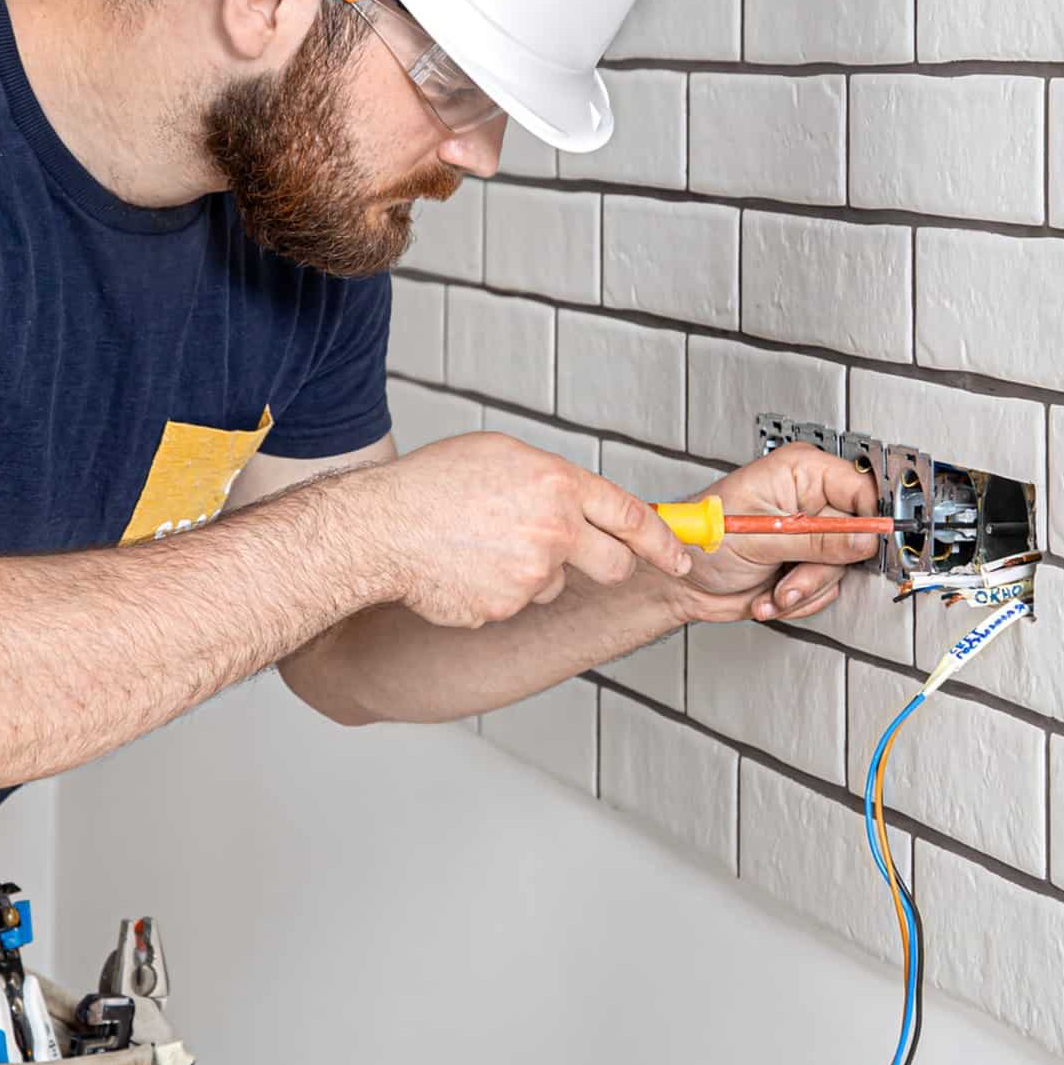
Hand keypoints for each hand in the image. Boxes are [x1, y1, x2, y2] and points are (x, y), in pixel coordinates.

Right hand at [360, 433, 694, 627]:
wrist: (381, 529)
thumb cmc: (431, 486)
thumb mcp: (503, 455)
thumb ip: (552, 480)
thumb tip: (584, 501)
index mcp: (558, 484)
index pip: (633, 516)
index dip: (665, 541)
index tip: (682, 556)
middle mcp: (554, 530)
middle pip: (614, 564)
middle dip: (609, 564)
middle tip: (581, 557)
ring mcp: (532, 575)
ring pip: (557, 584)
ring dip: (535, 573)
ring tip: (485, 548)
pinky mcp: (507, 609)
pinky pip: (519, 604)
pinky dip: (499, 592)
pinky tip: (467, 569)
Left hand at [675, 444, 881, 623]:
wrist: (682, 583)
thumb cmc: (702, 542)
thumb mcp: (759, 540)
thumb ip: (816, 540)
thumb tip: (863, 539)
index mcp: (800, 472)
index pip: (861, 487)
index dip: (868, 520)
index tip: (862, 546)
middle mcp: (809, 501)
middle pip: (856, 535)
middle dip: (820, 567)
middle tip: (790, 577)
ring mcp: (810, 535)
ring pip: (842, 568)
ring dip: (805, 588)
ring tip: (773, 588)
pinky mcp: (806, 564)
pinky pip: (827, 589)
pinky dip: (800, 600)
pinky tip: (771, 593)